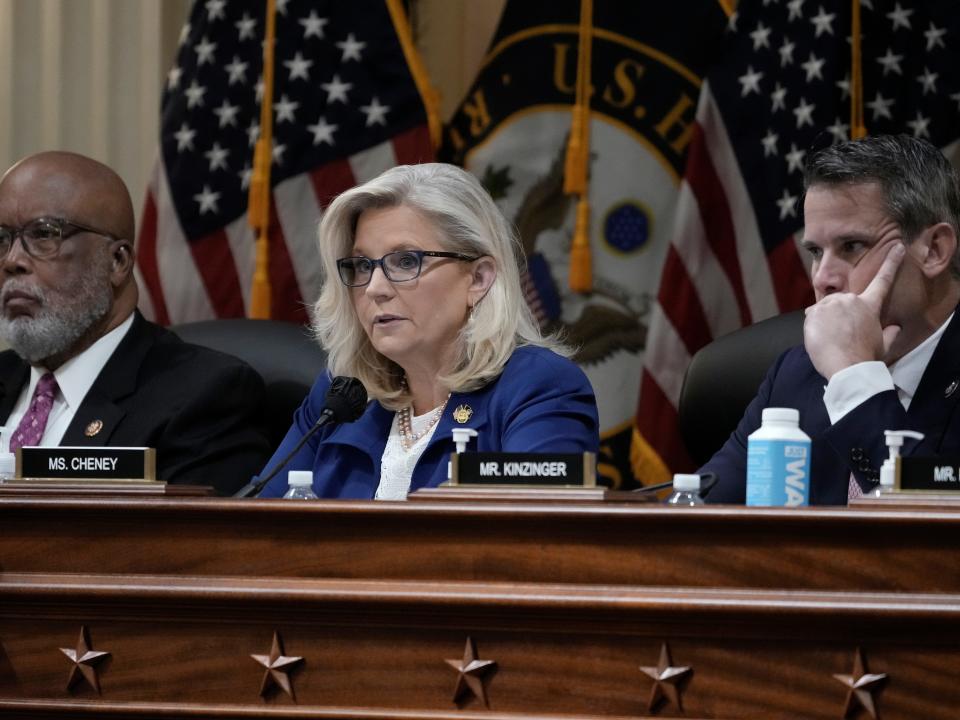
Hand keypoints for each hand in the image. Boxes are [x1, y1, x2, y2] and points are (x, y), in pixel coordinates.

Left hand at [804, 243, 904, 378]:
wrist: (847, 367)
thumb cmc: (866, 357)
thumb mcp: (882, 344)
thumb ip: (889, 333)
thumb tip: (896, 328)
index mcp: (869, 305)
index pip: (883, 280)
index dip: (891, 262)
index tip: (896, 247)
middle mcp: (850, 299)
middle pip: (842, 303)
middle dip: (839, 315)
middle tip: (841, 335)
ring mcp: (831, 304)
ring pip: (825, 309)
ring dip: (826, 320)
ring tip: (831, 339)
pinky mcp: (814, 312)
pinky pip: (811, 316)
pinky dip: (814, 325)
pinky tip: (821, 338)